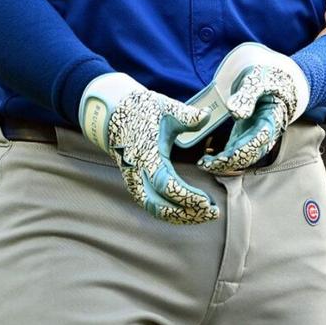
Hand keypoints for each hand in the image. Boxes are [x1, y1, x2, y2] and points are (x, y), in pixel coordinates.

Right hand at [79, 73, 220, 223]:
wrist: (113, 114)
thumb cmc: (143, 110)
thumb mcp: (165, 108)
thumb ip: (187, 115)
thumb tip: (207, 114)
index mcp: (146, 154)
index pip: (165, 184)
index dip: (185, 196)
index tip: (206, 201)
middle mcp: (137, 172)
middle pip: (159, 205)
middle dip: (186, 214)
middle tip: (212, 212)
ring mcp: (134, 181)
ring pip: (155, 209)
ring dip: (180, 216)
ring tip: (205, 214)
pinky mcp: (136, 184)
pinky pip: (152, 205)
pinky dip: (171, 213)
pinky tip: (190, 212)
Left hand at [198, 44, 309, 173]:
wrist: (272, 81)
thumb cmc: (265, 79)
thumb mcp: (256, 81)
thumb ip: (247, 96)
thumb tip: (236, 113)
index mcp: (271, 120)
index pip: (259, 140)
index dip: (242, 150)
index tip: (224, 156)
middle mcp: (266, 133)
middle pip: (250, 155)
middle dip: (229, 162)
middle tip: (207, 164)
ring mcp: (255, 137)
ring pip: (243, 158)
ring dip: (224, 164)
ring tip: (203, 164)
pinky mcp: (245, 136)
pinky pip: (236, 152)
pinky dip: (223, 158)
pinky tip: (207, 160)